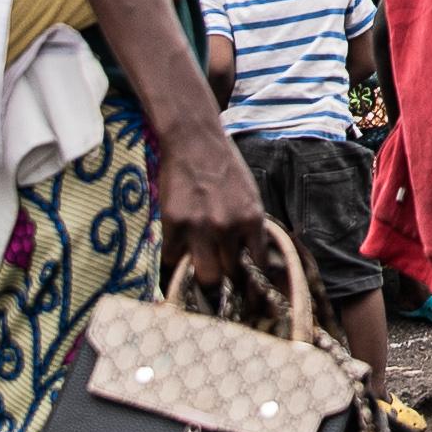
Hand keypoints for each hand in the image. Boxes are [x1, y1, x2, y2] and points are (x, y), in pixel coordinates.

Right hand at [145, 119, 271, 286]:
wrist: (194, 142)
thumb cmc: (225, 169)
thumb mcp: (250, 197)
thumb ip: (251, 229)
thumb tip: (251, 262)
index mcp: (252, 220)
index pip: (258, 266)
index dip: (253, 281)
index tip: (248, 289)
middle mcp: (228, 227)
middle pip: (229, 276)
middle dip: (227, 282)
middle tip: (221, 281)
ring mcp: (199, 227)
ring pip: (204, 276)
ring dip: (203, 276)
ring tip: (201, 271)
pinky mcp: (173, 223)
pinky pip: (173, 258)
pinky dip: (176, 258)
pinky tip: (179, 249)